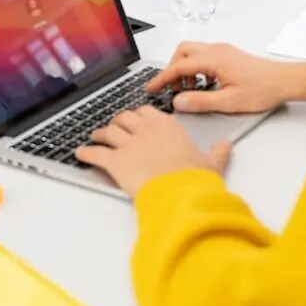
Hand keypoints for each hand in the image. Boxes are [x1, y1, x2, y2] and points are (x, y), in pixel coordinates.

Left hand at [76, 106, 230, 196]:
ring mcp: (128, 144)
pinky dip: (86, 153)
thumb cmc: (195, 178)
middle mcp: (145, 130)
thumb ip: (217, 152)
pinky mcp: (115, 161)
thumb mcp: (212, 163)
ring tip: (95, 137)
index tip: (137, 121)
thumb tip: (225, 145)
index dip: (139, 117)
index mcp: (167, 126)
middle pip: (125, 118)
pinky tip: (80, 154)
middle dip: (118, 122)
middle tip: (114, 128)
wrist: (180, 193)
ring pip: (108, 132)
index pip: (147, 112)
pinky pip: (95, 153)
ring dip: (100, 134)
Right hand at [145, 42, 305, 114]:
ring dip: (185, 69)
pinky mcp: (229, 56)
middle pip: (182, 52)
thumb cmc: (262, 90)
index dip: (162, 78)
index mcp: (214, 59)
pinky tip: (203, 86)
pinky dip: (196, 69)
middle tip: (171, 89)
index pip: (178, 66)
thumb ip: (201, 101)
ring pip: (193, 53)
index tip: (151, 88)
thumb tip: (178, 101)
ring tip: (188, 91)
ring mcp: (223, 51)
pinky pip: (204, 57)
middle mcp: (216, 50)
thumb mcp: (229, 101)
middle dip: (172, 69)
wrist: (285, 81)